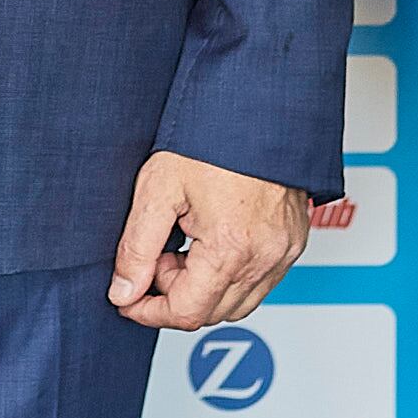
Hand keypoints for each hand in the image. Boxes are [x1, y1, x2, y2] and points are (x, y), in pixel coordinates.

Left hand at [109, 153, 311, 330]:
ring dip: (204, 288)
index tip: (128, 298)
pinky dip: (231, 276)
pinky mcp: (294, 242)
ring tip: (184, 243)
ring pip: (239, 303)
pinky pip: (260, 282)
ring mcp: (284, 251)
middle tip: (157, 254)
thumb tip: (123, 292)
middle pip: (212, 313)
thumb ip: (137, 247)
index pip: (186, 312)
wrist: (256, 104)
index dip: (148, 311)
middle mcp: (265, 257)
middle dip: (175, 295)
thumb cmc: (211, 137)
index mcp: (231, 248)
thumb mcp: (158, 188)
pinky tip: (211, 240)